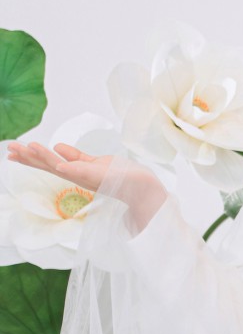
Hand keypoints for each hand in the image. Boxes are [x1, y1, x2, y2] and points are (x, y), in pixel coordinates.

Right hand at [6, 141, 166, 224]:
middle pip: (48, 165)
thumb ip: (75, 156)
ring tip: (28, 148)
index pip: (48, 162)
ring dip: (44, 158)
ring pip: (61, 166)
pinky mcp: (98, 176)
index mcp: (73, 171)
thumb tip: (58, 147)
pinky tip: (58, 163)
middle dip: (29, 157)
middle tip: (9, 150)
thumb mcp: (92, 162)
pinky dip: (70, 167)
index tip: (12, 151)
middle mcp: (77, 175)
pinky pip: (81, 171)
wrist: (138, 186)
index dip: (31, 157)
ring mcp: (86, 176)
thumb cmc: (117, 175)